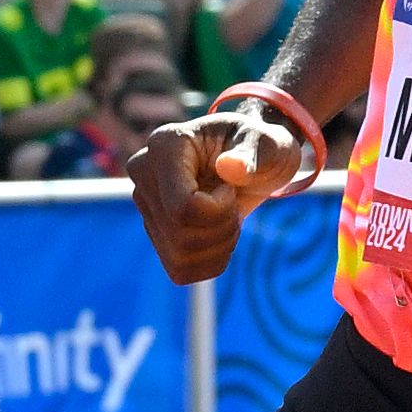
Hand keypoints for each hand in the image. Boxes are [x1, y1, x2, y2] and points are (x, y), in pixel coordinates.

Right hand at [128, 102, 307, 281]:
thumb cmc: (260, 146)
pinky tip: (221, 236)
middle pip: (181, 235)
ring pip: (180, 257)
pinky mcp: (154, 231)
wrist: (252, 160)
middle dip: (223, 228)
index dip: (219, 210)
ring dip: (219, 246)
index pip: (183, 208)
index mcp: (165, 144)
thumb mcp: (268, 142)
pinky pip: (180, 270)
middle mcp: (144, 174)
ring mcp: (145, 205)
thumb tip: (230, 167)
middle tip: (235, 203)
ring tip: (229, 217)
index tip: (231, 187)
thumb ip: (254, 152)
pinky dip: (211, 261)